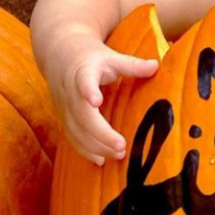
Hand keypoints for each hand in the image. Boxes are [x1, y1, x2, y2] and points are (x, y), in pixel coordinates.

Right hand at [48, 35, 158, 163]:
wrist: (58, 54)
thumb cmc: (89, 56)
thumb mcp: (110, 56)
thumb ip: (132, 64)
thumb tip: (156, 65)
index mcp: (82, 72)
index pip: (83, 81)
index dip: (88, 90)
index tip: (95, 100)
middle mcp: (70, 92)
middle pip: (82, 116)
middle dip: (100, 133)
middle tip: (122, 146)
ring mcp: (65, 107)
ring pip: (75, 131)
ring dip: (95, 146)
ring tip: (119, 155)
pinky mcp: (64, 118)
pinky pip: (72, 137)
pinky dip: (85, 150)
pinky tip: (101, 161)